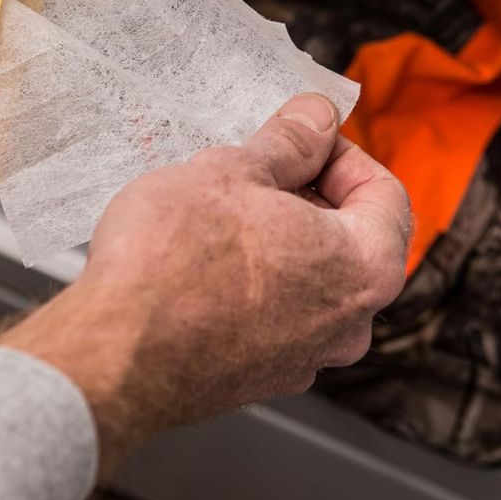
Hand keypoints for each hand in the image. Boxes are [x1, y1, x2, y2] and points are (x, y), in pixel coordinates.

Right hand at [0, 93, 411, 474]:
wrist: (115, 353)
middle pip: (347, 241)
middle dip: (304, 197)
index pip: (385, 194)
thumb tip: (315, 121)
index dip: (341, 154)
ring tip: (219, 216)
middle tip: (255, 171)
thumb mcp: (234, 172)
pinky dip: (251, 285)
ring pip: (307, 281)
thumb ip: (290, 142)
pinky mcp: (258, 379)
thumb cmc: (173, 265)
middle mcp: (347, 325)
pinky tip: (202, 264)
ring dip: (275, 242)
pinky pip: (272, 316)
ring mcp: (303, 359)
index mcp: (365, 269)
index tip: (302, 140)